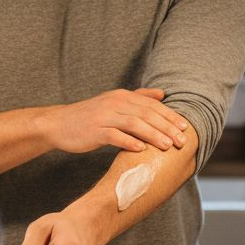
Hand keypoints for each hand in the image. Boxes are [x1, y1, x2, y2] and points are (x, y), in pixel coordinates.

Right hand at [44, 88, 187, 153]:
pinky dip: (129, 142)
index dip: (170, 116)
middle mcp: (115, 103)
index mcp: (122, 96)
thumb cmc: (89, 116)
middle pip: (146, 114)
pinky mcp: (94, 130)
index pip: (151, 105)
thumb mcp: (114, 102)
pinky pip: (114, 136)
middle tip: (181, 140)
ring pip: (134, 124)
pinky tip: (141, 150)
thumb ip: (139, 97)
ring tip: (166, 146)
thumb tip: (163, 94)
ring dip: (152, 135)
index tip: (185, 127)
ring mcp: (104, 116)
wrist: (59, 124)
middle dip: (166, 127)